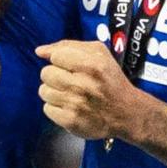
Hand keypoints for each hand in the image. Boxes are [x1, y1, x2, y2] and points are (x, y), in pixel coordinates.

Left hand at [34, 38, 149, 144]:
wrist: (126, 113)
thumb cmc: (110, 80)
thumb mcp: (99, 53)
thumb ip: (68, 46)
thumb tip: (40, 51)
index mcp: (92, 65)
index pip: (55, 56)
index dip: (61, 61)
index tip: (71, 67)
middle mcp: (83, 84)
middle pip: (46, 73)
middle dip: (56, 76)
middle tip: (71, 81)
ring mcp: (76, 104)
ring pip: (44, 91)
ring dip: (54, 92)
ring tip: (70, 94)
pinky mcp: (70, 121)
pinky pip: (47, 109)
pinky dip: (56, 108)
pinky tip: (69, 106)